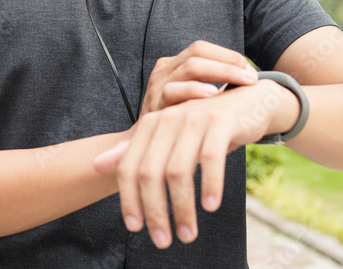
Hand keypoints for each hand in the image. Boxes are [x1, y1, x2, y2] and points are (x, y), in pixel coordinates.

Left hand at [93, 80, 293, 248]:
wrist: (246, 102)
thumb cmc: (203, 126)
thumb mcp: (167, 138)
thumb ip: (134, 151)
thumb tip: (97, 165)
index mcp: (150, 125)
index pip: (129, 167)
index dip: (129, 199)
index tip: (135, 228)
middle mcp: (167, 120)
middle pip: (150, 173)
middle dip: (155, 211)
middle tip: (163, 240)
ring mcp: (193, 119)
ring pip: (179, 170)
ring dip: (182, 208)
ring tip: (187, 234)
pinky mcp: (220, 123)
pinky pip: (210, 158)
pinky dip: (210, 185)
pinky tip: (210, 206)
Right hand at [141, 40, 258, 113]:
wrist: (145, 147)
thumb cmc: (178, 122)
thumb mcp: (190, 99)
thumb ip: (210, 87)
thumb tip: (250, 79)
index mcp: (173, 65)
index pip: (201, 48)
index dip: (227, 55)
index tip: (249, 70)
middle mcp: (164, 70)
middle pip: (198, 53)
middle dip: (229, 63)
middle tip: (252, 77)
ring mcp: (157, 86)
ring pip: (190, 68)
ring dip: (221, 72)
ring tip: (242, 81)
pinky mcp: (153, 104)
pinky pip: (173, 91)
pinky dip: (194, 90)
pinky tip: (213, 96)